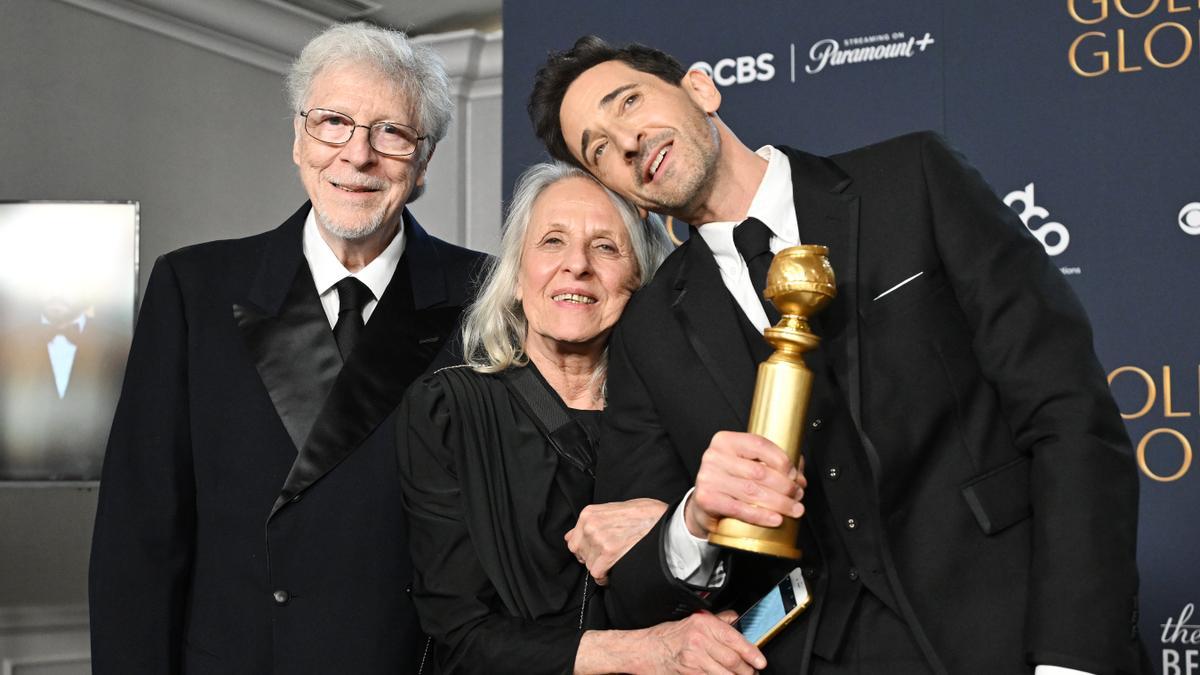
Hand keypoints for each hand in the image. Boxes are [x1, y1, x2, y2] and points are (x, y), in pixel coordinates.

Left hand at [566, 498, 666, 584]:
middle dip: (591, 558)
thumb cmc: (645, 513)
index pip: (573, 539)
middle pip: (579, 553)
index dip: (584, 548)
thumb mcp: (614, 508)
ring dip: (600, 567)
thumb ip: (593, 521)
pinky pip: (597, 573)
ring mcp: (599, 539)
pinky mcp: (609, 553)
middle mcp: (590, 525)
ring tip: (614, 562)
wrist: (666, 521)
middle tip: (606, 558)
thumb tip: (570, 535)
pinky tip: (613, 572)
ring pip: (588, 564)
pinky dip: (604, 577)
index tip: (595, 552)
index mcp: (589, 513)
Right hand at [640, 610, 765, 673]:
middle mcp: (699, 640)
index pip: (734, 639)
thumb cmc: (666, 636)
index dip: (751, 652)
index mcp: (702, 624)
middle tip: (751, 671)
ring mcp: (694, 659)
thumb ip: (716, 620)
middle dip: (746, 670)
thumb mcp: (692, 620)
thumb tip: (735, 619)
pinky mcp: (689, 674)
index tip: (760, 661)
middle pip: (732, 660)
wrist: (644, 650)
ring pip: (725, 674)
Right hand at [685, 431, 805, 537]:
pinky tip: (776, 519)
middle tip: (798, 495)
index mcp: (725, 441)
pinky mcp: (706, 499)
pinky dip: (762, 516)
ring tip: (794, 509)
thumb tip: (799, 475)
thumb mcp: (745, 465)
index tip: (795, 473)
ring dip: (779, 502)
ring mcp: (708, 478)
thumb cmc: (729, 482)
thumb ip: (771, 463)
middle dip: (785, 485)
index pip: (759, 444)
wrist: (703, 505)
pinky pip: (740, 509)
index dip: (782, 459)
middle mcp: (714, 456)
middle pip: (759, 471)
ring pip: (752, 491)